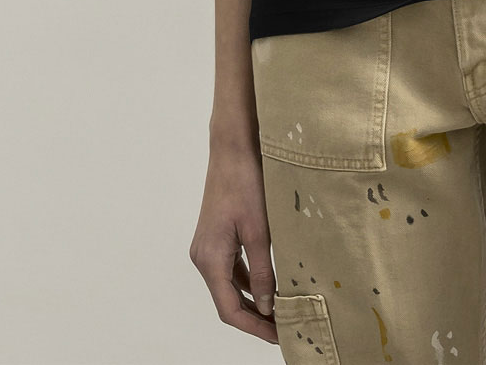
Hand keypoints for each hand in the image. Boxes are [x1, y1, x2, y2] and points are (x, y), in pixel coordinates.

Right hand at [189, 140, 278, 344]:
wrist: (233, 148)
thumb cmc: (246, 183)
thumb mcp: (259, 230)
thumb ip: (264, 271)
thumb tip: (269, 307)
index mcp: (210, 259)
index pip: (229, 309)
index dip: (254, 327)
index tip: (278, 336)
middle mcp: (203, 257)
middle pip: (227, 301)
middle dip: (254, 317)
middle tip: (283, 328)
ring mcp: (207, 247)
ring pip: (229, 286)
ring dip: (251, 301)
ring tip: (279, 312)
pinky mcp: (215, 238)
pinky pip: (230, 269)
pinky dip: (248, 281)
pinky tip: (268, 286)